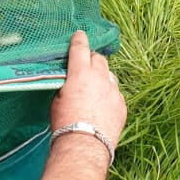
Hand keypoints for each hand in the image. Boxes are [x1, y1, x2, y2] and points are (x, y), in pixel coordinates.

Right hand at [50, 30, 126, 150]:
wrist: (84, 145)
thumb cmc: (65, 123)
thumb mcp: (57, 99)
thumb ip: (65, 85)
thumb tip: (69, 82)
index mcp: (80, 72)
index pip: (80, 48)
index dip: (79, 40)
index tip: (80, 34)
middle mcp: (100, 77)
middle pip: (99, 59)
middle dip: (92, 60)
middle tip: (85, 66)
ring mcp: (113, 90)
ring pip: (109, 76)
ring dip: (102, 78)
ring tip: (94, 89)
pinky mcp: (122, 104)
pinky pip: (116, 93)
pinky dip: (109, 95)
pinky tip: (102, 105)